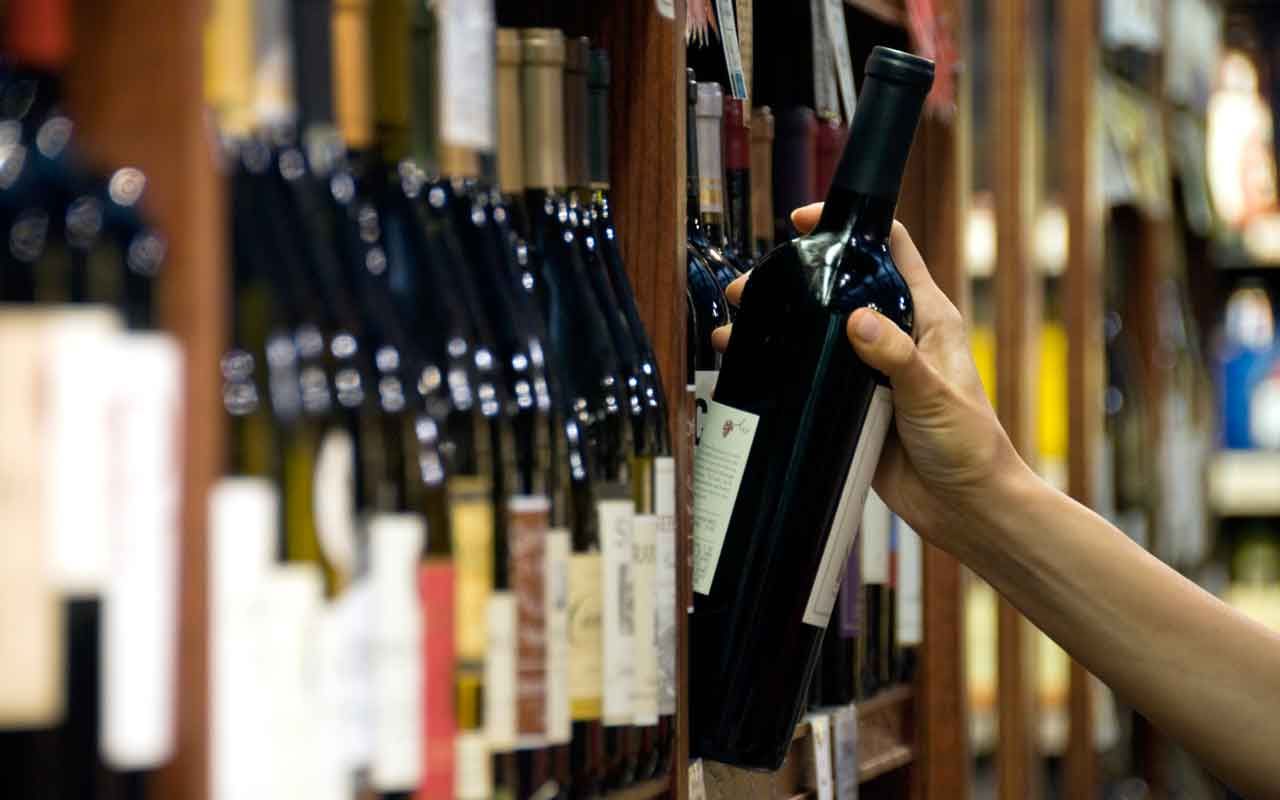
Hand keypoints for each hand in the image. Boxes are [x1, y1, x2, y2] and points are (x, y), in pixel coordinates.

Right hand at [714, 203, 1028, 543]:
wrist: (964, 508)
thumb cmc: (969, 446)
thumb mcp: (933, 395)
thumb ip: (896, 357)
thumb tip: (857, 320)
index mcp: (926, 318)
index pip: (890, 250)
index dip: (852, 226)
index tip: (806, 222)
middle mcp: (895, 337)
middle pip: (840, 289)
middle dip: (793, 280)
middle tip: (750, 285)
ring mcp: (869, 372)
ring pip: (817, 333)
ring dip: (778, 325)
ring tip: (734, 326)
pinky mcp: (851, 406)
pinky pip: (811, 377)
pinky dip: (780, 368)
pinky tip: (749, 368)